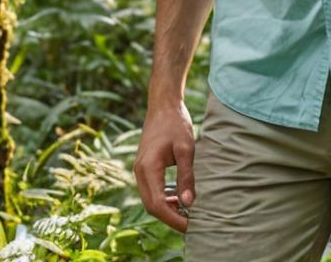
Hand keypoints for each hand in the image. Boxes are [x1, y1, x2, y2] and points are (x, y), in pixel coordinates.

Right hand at [134, 101, 196, 232]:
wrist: (163, 104)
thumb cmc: (176, 123)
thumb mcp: (186, 148)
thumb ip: (186, 176)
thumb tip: (188, 203)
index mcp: (148, 168)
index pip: (158, 204)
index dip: (174, 218)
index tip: (191, 225)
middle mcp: (140, 172)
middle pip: (152, 206)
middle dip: (171, 217)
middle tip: (191, 223)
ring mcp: (140, 170)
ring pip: (150, 199)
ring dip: (167, 208)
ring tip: (188, 212)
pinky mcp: (144, 167)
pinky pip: (151, 190)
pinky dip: (164, 198)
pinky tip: (179, 197)